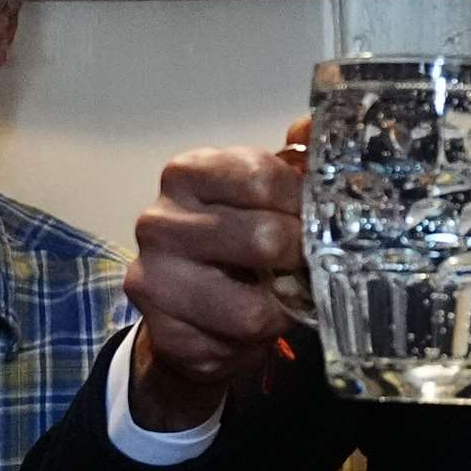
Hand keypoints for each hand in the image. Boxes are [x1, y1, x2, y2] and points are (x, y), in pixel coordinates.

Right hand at [125, 118, 309, 430]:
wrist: (192, 308)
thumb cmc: (239, 237)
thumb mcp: (268, 189)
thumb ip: (298, 157)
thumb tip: (314, 124)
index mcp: (187, 173)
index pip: (261, 178)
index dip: (303, 203)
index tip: (317, 218)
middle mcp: (158, 221)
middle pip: (263, 239)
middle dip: (300, 257)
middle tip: (308, 263)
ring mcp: (154, 279)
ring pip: (252, 307)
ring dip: (283, 308)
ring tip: (283, 296)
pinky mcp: (164, 334)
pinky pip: (236, 345)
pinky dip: (257, 342)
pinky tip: (251, 326)